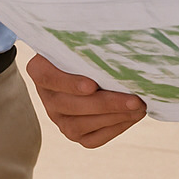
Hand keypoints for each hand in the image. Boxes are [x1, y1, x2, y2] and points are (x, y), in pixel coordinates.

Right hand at [25, 53, 145, 147]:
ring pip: (79, 126)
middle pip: (69, 105)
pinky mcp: (73, 133)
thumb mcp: (83, 39)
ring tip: (139, 107)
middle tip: (134, 99)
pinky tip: (132, 117)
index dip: (70, 84)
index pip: (48, 77)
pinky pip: (92, 139)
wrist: (86, 64)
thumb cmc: (86, 47)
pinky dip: (114, 129)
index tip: (92, 85)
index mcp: (40, 69)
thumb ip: (91, 43)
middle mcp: (46, 96)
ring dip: (113, 117)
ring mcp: (58, 118)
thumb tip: (121, 41)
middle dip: (106, 104)